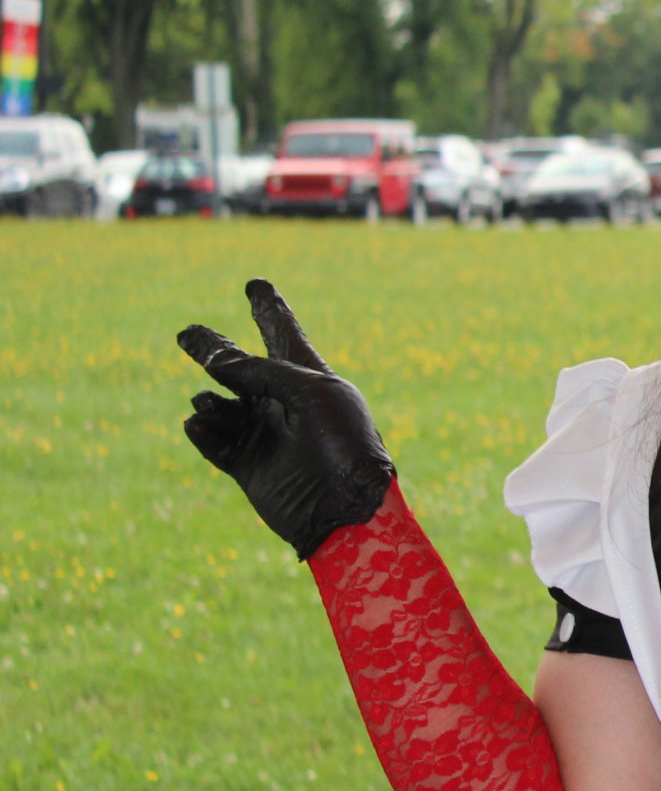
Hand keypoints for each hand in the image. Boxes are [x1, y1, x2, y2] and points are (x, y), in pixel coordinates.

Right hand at [176, 280, 394, 560]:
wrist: (344, 506)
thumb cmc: (342, 442)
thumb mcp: (311, 393)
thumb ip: (262, 371)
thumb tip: (214, 362)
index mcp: (311, 378)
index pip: (284, 334)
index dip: (269, 309)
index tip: (257, 284)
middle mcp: (284, 402)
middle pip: (239, 368)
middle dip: (213, 350)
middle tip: (187, 333)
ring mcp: (264, 433)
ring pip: (219, 405)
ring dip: (209, 401)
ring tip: (209, 403)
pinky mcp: (247, 464)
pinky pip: (213, 441)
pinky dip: (203, 430)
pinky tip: (200, 422)